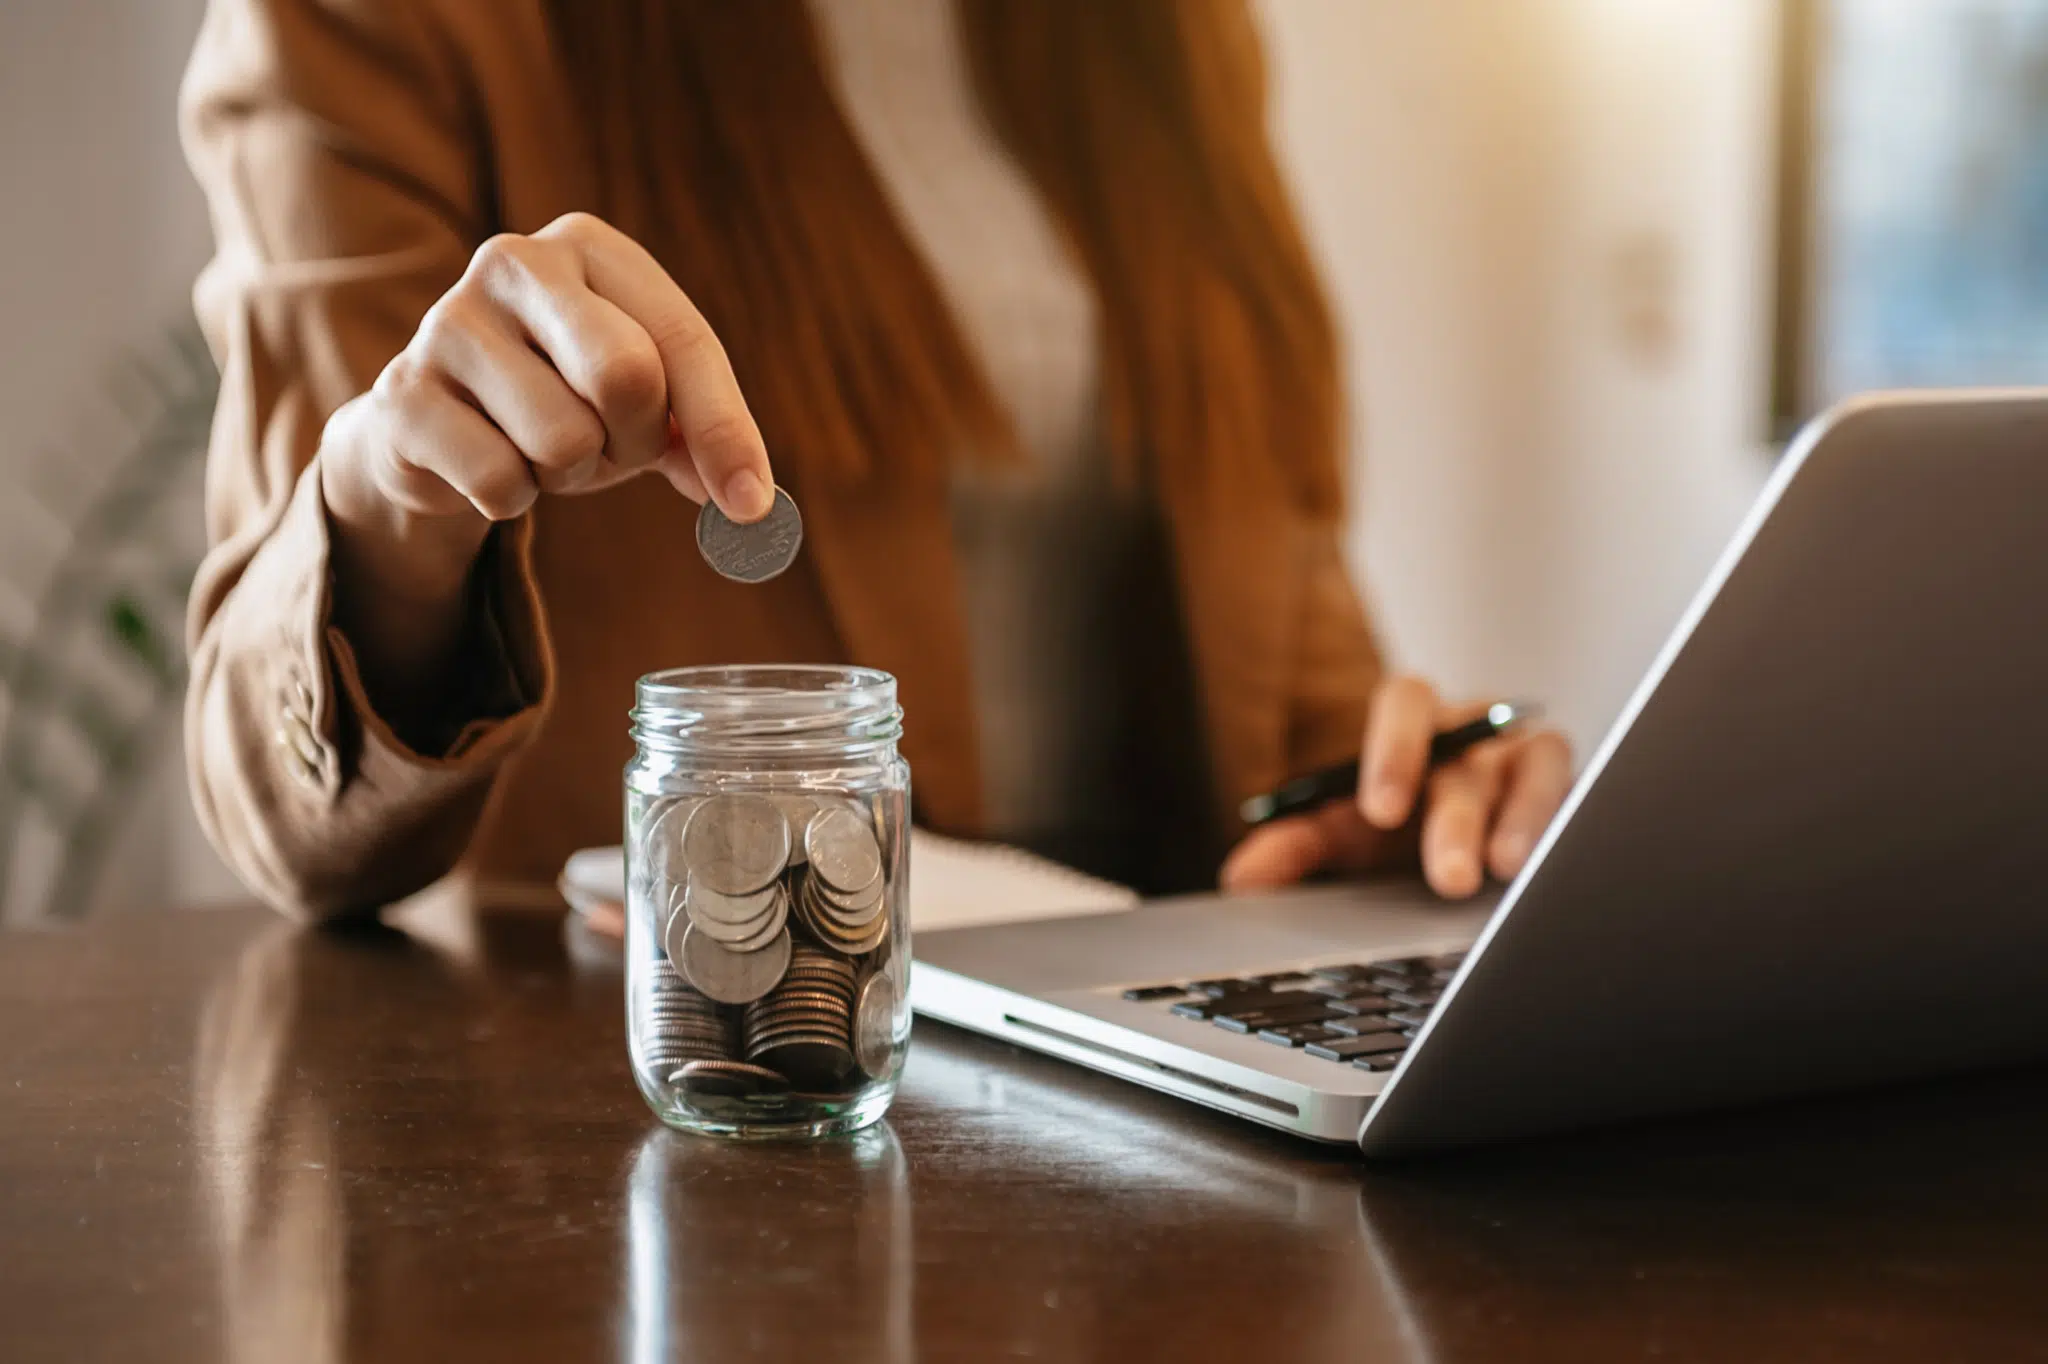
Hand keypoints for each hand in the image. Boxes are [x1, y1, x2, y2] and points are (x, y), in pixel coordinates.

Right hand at [318, 212, 772, 708]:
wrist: (435, 422)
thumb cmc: (563, 395)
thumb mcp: (643, 399)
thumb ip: (699, 433)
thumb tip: (746, 500)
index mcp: (589, 247)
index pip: (682, 339)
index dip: (725, 429)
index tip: (749, 504)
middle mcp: (512, 262)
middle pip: (627, 377)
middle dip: (634, 442)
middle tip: (612, 449)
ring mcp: (447, 323)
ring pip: (563, 440)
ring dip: (570, 474)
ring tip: (542, 447)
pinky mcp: (402, 394)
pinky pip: (500, 481)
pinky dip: (512, 497)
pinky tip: (490, 462)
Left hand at [1219, 675, 1572, 898]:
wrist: (1461, 853)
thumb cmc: (1401, 833)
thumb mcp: (1345, 840)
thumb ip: (1294, 850)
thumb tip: (1243, 877)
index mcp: (1414, 726)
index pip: (1405, 702)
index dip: (1394, 748)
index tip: (1380, 809)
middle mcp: (1476, 733)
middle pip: (1468, 755)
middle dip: (1456, 817)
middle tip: (1447, 874)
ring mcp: (1530, 758)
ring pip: (1537, 768)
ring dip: (1524, 818)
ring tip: (1510, 869)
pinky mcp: (1575, 792)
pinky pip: (1583, 797)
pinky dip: (1570, 828)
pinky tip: (1561, 866)